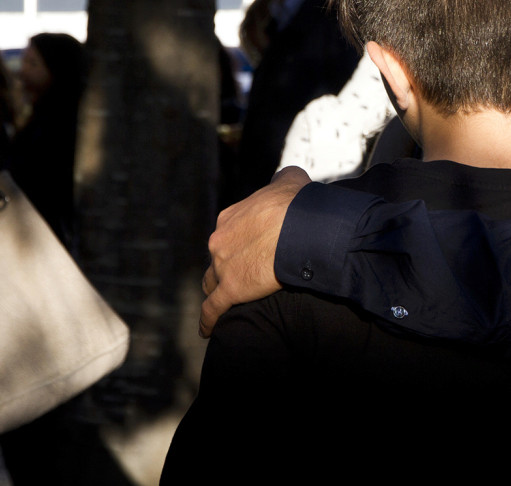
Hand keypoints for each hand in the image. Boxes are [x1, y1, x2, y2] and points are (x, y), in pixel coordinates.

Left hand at [199, 166, 311, 336]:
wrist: (303, 227)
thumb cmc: (298, 204)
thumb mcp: (288, 181)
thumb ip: (281, 180)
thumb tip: (284, 180)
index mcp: (230, 217)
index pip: (228, 235)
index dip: (238, 244)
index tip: (250, 251)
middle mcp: (220, 241)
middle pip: (216, 260)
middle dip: (225, 267)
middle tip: (242, 276)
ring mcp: (223, 266)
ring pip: (211, 284)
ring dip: (217, 291)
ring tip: (224, 302)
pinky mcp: (231, 290)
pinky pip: (212, 309)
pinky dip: (209, 320)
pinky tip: (208, 330)